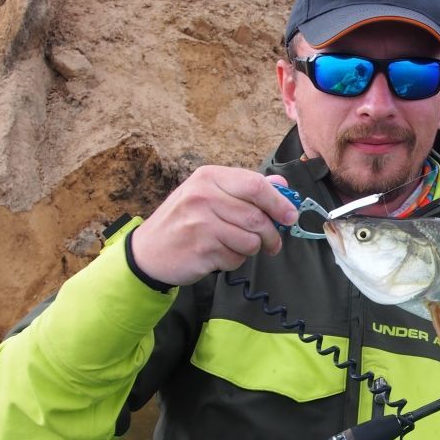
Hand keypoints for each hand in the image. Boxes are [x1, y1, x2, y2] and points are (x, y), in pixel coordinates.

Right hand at [130, 166, 298, 286]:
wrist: (148, 252)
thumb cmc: (184, 221)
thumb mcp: (209, 195)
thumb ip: (246, 188)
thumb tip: (281, 183)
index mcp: (209, 178)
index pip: (256, 185)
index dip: (280, 203)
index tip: (290, 216)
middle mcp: (203, 197)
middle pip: (258, 217)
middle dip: (272, 235)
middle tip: (272, 244)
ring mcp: (201, 224)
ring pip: (251, 240)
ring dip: (251, 250)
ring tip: (237, 247)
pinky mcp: (201, 250)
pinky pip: (236, 258)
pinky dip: (234, 261)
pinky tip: (218, 255)